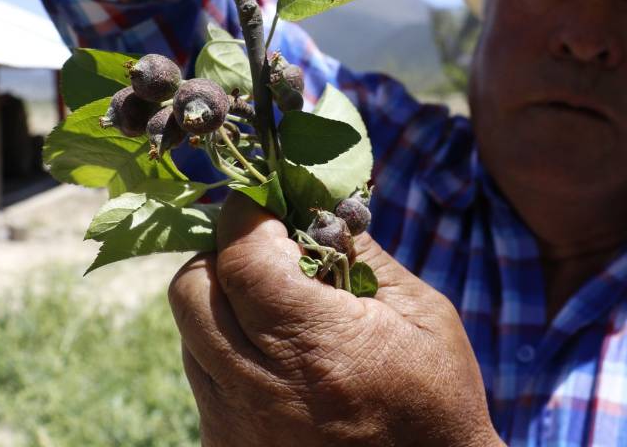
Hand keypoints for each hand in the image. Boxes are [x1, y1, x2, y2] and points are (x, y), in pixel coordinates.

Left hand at [169, 192, 501, 446]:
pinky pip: (202, 377)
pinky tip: (278, 360)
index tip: (266, 202)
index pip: (242, 257)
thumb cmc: (437, 397)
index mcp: (316, 346)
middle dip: (222, 255)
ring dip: (223, 304)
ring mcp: (235, 427)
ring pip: (189, 332)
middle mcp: (261, 390)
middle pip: (191, 289)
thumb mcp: (421, 313)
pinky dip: (227, 352)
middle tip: (266, 253)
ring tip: (278, 310)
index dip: (247, 216)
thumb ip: (361, 252)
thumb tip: (313, 202)